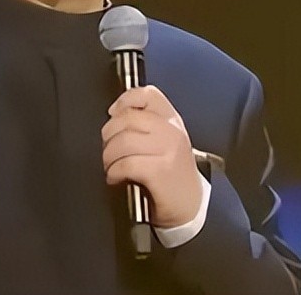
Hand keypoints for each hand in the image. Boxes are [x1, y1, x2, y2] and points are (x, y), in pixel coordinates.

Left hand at [101, 85, 203, 227]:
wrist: (192, 205)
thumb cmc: (173, 175)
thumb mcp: (166, 142)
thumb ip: (146, 125)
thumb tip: (115, 115)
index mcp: (172, 120)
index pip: (147, 95)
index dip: (124, 101)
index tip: (114, 114)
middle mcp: (172, 131)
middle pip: (126, 119)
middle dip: (109, 136)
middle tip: (110, 150)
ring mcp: (168, 150)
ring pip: (122, 142)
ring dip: (108, 157)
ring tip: (112, 166)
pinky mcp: (161, 171)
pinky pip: (125, 164)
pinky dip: (114, 173)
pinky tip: (116, 178)